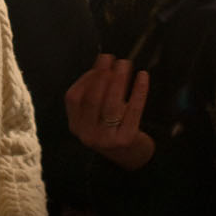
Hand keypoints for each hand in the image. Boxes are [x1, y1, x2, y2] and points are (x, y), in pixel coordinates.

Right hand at [65, 54, 154, 170]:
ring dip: (118, 80)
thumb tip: (101, 63)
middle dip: (101, 76)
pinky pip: (133, 111)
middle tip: (112, 58)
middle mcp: (87, 134)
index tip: (100, 63)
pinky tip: (142, 77)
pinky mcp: (125, 140)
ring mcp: (106, 139)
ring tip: (125, 64)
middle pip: (92, 99)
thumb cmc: (113, 128)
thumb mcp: (96, 114)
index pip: (73, 98)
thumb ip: (95, 93)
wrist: (130, 156)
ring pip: (111, 105)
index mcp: (76, 125)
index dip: (86, 78)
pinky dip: (138, 91)